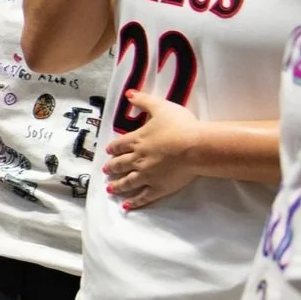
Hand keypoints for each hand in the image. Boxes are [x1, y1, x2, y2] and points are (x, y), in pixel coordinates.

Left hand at [103, 92, 201, 210]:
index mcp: (137, 141)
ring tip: (110, 189)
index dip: (113, 148)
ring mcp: (145, 175)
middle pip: (120, 164)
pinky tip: (126, 206)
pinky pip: (142, 197)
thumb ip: (144, 101)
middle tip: (106, 170)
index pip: (119, 145)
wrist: (194, 147)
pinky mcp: (156, 188)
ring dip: (117, 186)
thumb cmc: (180, 125)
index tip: (108, 152)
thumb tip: (128, 93)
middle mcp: (137, 159)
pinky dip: (133, 202)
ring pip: (127, 182)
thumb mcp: (161, 107)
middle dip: (112, 167)